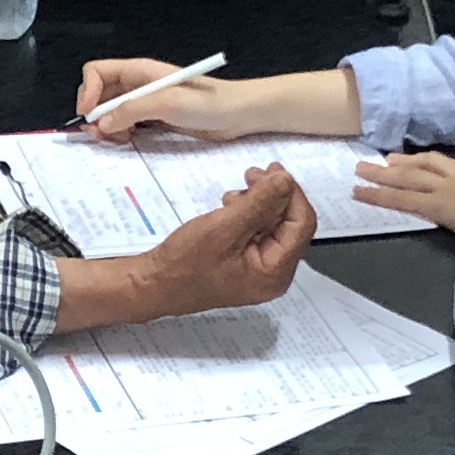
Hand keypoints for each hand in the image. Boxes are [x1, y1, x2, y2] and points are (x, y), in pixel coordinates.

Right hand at [71, 60, 246, 143]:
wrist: (238, 114)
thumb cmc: (209, 102)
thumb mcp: (168, 103)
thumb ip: (132, 110)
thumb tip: (102, 123)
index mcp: (139, 71)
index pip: (97, 71)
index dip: (87, 91)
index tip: (90, 115)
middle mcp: (138, 84)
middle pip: (99, 93)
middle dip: (95, 113)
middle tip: (102, 134)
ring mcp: (145, 101)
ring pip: (110, 111)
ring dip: (107, 126)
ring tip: (119, 139)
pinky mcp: (153, 118)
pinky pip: (126, 123)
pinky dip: (121, 133)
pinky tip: (131, 140)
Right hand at [134, 166, 316, 315]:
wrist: (153, 285)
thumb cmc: (184, 263)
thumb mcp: (223, 228)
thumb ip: (259, 203)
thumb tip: (286, 180)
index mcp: (275, 272)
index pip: (301, 224)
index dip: (292, 193)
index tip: (272, 170)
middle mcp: (274, 274)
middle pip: (290, 224)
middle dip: (273, 196)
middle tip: (251, 174)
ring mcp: (259, 270)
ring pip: (273, 225)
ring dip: (258, 203)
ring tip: (231, 197)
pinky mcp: (245, 263)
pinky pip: (257, 233)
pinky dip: (247, 214)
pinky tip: (228, 208)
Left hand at [350, 150, 454, 241]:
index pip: (443, 163)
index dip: (420, 161)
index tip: (404, 160)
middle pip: (422, 165)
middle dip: (397, 164)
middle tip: (375, 162)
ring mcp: (448, 189)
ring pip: (407, 178)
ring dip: (380, 175)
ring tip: (359, 173)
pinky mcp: (439, 206)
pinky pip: (403, 200)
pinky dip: (379, 197)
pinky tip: (361, 194)